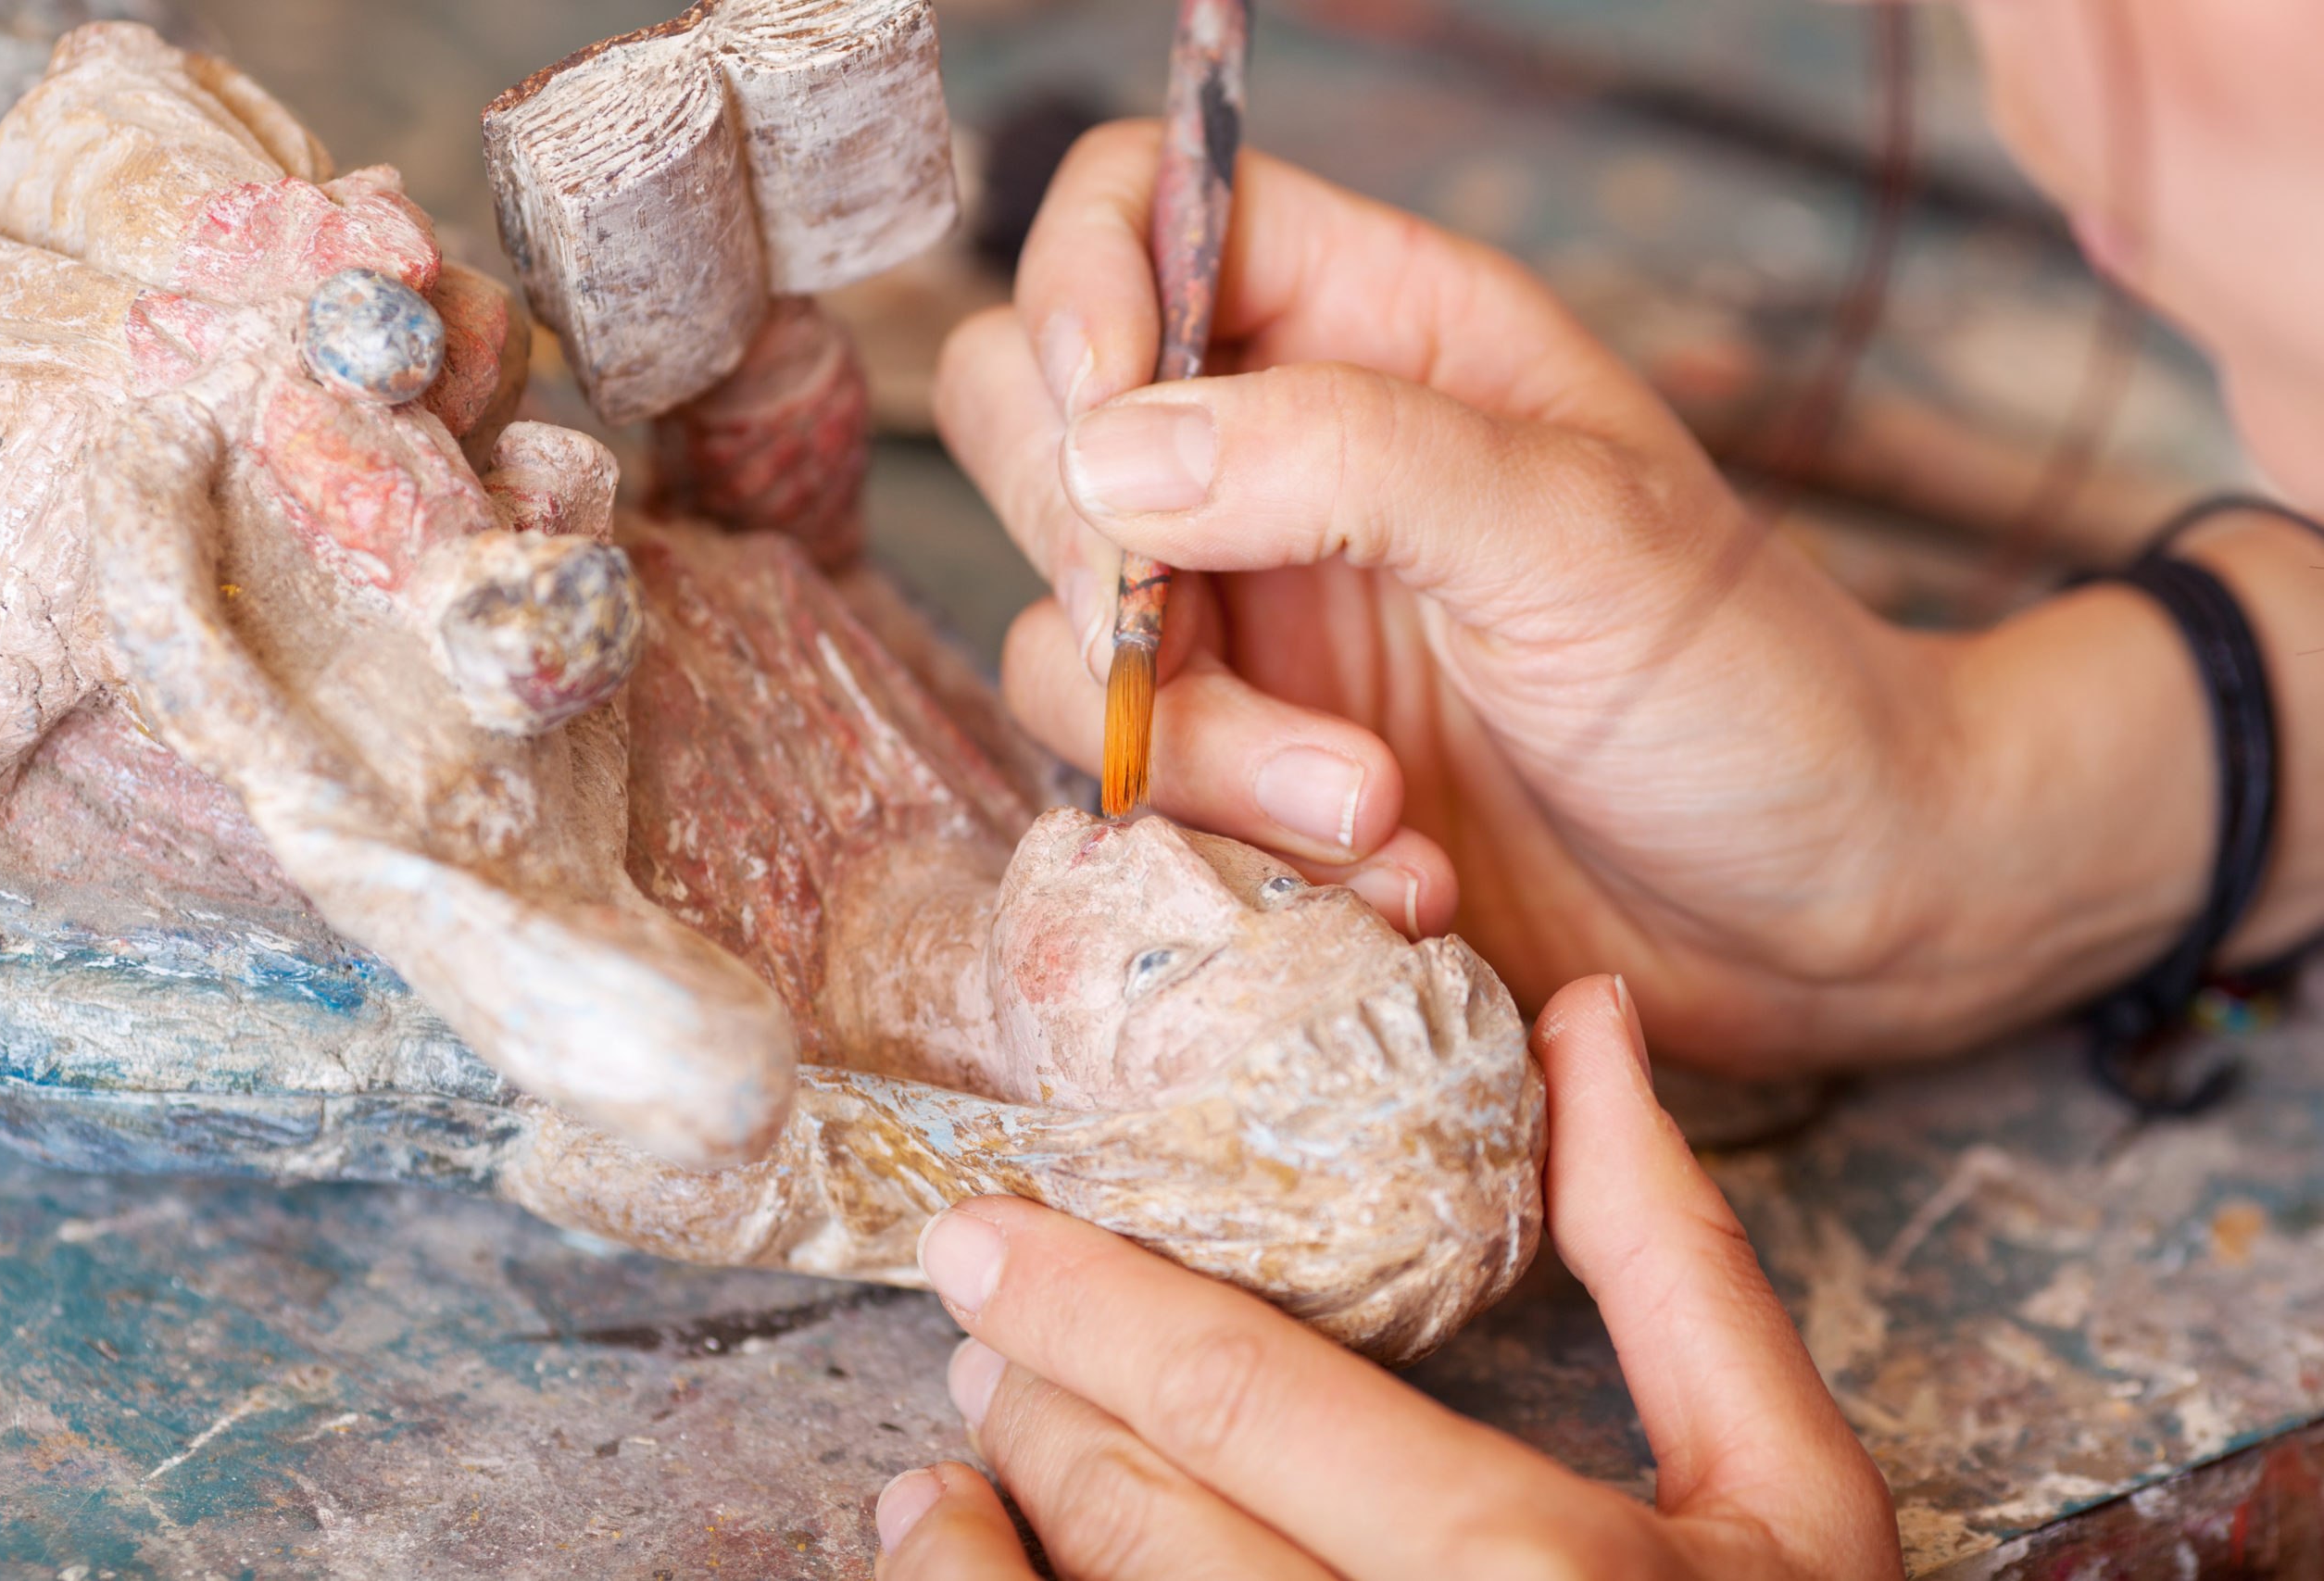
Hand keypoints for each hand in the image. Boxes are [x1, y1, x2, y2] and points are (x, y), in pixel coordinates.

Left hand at [869, 975, 1903, 1579]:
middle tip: (983, 1325)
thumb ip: (1674, 1262)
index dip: (1084, 1304)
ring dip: (990, 1538)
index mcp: (1540, 1579)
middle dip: (1040, 1403)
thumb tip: (1586, 1019)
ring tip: (965, 1454)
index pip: (1245, 1402)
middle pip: (1146, 1523)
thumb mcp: (1790, 1485)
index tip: (983, 1233)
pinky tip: (972, 1566)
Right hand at [935, 122, 2235, 1068]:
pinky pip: (1130, 791)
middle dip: (1088, 558)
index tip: (1103, 424)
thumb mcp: (1570, 532)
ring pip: (1063, 641)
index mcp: (1373, 331)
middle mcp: (1280, 466)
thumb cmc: (1743, 683)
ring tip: (1374, 812)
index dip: (1082, 288)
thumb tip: (1105, 451)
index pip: (1141, 211)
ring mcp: (1251, 627)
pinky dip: (1224, 846)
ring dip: (1185, 746)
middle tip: (1185, 646)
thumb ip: (1341, 457)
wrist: (1819, 912)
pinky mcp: (1246, 778)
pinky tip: (1387, 883)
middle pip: (1037, 426)